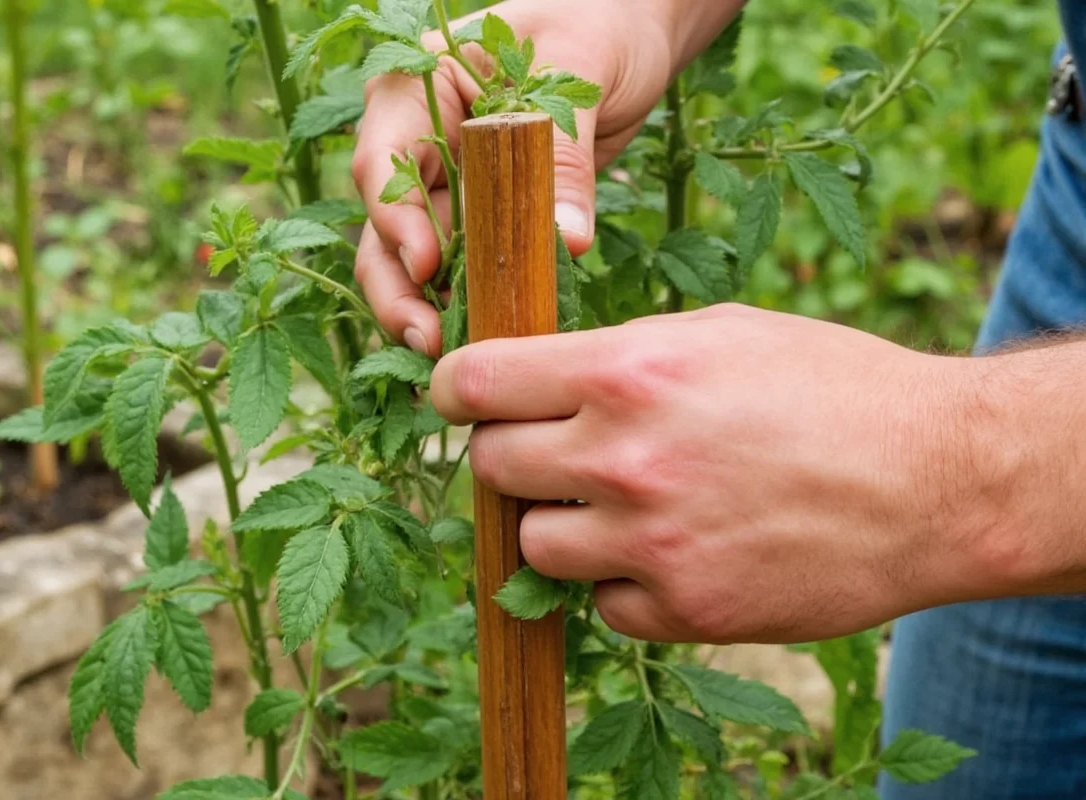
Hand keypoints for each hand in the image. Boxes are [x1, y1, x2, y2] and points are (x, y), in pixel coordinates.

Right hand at [353, 0, 691, 355]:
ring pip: (415, 261)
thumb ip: (564, 150)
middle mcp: (420, 143)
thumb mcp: (580, 70)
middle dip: (398, 287)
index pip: (385, 160)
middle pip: (385, 226)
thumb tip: (566, 239)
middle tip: (428, 340)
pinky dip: (473, 305)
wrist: (632, 32)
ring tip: (451, 355)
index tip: (426, 265)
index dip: (395, 219)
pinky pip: (468, 270)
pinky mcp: (486, 220)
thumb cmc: (598, 21)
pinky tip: (488, 339)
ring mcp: (449, 186)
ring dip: (428, 308)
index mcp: (418, 88)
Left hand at [430, 304, 1009, 643]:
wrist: (936, 480)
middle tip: (555, 450)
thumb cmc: (832, 386)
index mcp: (627, 371)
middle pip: (490, 465)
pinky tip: (671, 553)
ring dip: (558, 526)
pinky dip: (620, 582)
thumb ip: (618, 354)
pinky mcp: (683, 610)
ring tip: (619, 506)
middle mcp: (623, 458)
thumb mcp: (720, 333)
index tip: (463, 396)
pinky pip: (600, 604)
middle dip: (512, 454)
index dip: (455, 388)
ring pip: (531, 545)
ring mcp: (650, 543)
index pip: (474, 383)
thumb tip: (537, 376)